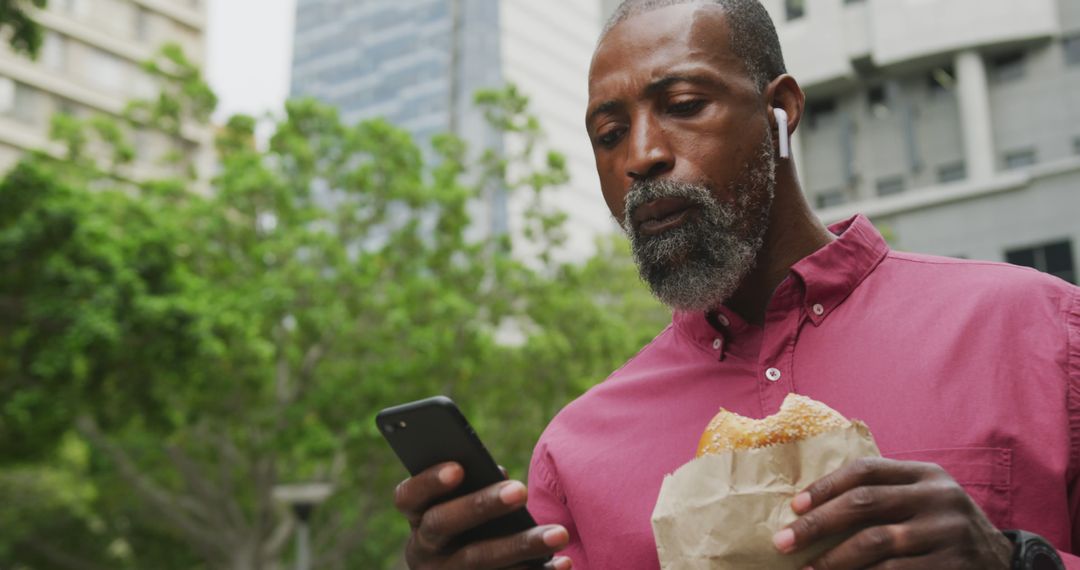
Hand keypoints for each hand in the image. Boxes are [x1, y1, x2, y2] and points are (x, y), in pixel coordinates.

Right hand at [394, 462, 572, 569]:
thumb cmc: (468, 523)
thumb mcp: (460, 505)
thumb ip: (474, 485)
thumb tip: (499, 474)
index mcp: (416, 516)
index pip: (408, 496)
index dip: (429, 482)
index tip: (459, 468)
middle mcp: (421, 549)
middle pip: (443, 524)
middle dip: (481, 506)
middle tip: (520, 491)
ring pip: (478, 560)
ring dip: (521, 545)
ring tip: (559, 534)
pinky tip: (562, 562)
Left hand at [771, 457, 1012, 568]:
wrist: (1004, 563)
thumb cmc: (943, 529)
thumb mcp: (923, 500)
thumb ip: (883, 496)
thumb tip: (810, 507)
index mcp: (925, 474)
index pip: (865, 470)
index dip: (825, 487)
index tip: (794, 506)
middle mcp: (939, 498)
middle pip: (864, 504)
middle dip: (817, 524)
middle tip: (784, 542)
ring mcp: (948, 534)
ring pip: (875, 545)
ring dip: (833, 561)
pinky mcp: (953, 567)